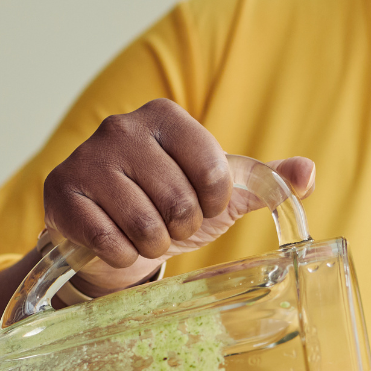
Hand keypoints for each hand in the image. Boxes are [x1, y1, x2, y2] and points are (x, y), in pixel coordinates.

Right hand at [43, 97, 314, 294]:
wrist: (112, 231)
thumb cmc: (170, 204)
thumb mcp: (222, 191)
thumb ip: (265, 181)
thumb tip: (308, 173)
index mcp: (165, 116)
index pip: (214, 170)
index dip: (214, 202)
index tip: (203, 204)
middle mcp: (121, 127)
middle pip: (179, 202)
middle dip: (182, 227)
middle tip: (169, 223)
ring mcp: (87, 158)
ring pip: (145, 225)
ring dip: (154, 244)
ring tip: (145, 233)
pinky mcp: (62, 193)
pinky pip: (110, 241)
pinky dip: (122, 254)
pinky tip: (116, 241)